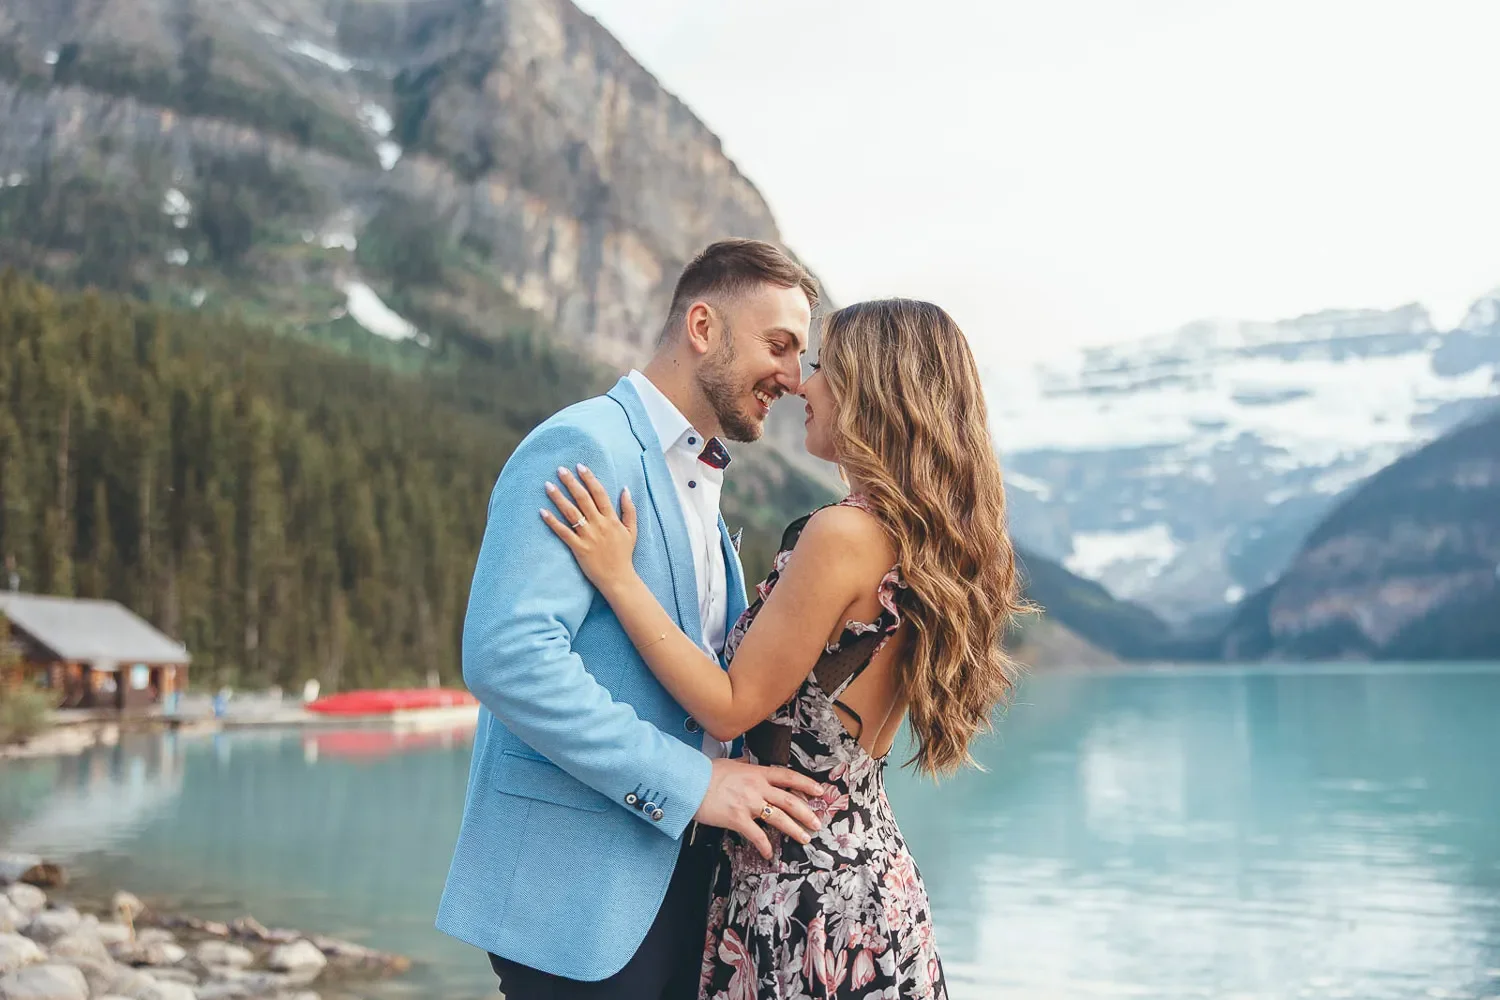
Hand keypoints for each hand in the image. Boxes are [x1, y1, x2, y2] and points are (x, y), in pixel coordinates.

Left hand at [541, 464, 638, 595]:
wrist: (618, 578)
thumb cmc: (624, 554)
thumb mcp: (632, 530)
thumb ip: (629, 509)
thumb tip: (625, 489)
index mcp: (611, 519)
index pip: (599, 493)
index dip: (589, 479)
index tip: (580, 466)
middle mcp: (599, 525)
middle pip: (583, 499)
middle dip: (571, 482)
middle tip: (560, 469)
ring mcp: (588, 536)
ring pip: (571, 513)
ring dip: (558, 498)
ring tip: (548, 485)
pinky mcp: (578, 548)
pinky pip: (563, 532)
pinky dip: (552, 522)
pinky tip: (542, 511)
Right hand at [693, 758, 824, 859]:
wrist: (688, 782)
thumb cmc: (705, 772)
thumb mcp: (728, 763)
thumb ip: (741, 764)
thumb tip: (746, 761)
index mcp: (756, 773)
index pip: (787, 776)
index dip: (805, 784)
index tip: (819, 791)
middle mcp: (756, 787)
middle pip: (789, 800)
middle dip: (806, 812)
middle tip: (817, 822)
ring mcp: (748, 803)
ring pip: (779, 818)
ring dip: (795, 830)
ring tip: (805, 838)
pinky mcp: (737, 818)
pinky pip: (756, 835)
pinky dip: (764, 846)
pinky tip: (769, 853)